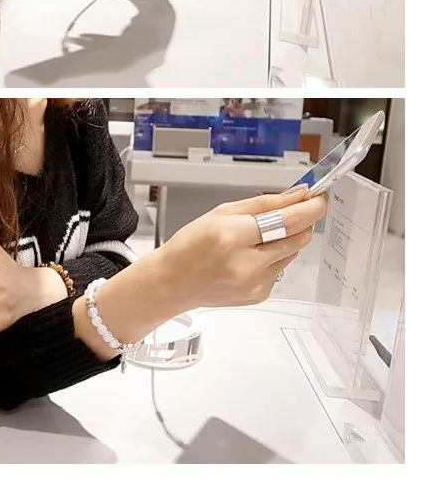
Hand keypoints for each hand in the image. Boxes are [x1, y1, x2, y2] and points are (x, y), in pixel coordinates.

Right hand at [158, 185, 326, 310]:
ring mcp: (256, 284)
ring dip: (286, 240)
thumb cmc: (190, 245)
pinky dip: (274, 257)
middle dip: (302, 222)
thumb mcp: (221, 212)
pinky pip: (281, 269)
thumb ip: (263, 204)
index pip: (286, 221)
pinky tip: (250, 256)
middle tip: (295, 210)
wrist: (172, 282)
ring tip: (258, 237)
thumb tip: (296, 195)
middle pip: (298, 239)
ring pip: (292, 254)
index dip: (309, 208)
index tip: (319, 198)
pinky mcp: (260, 296)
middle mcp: (247, 264)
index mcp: (232, 236)